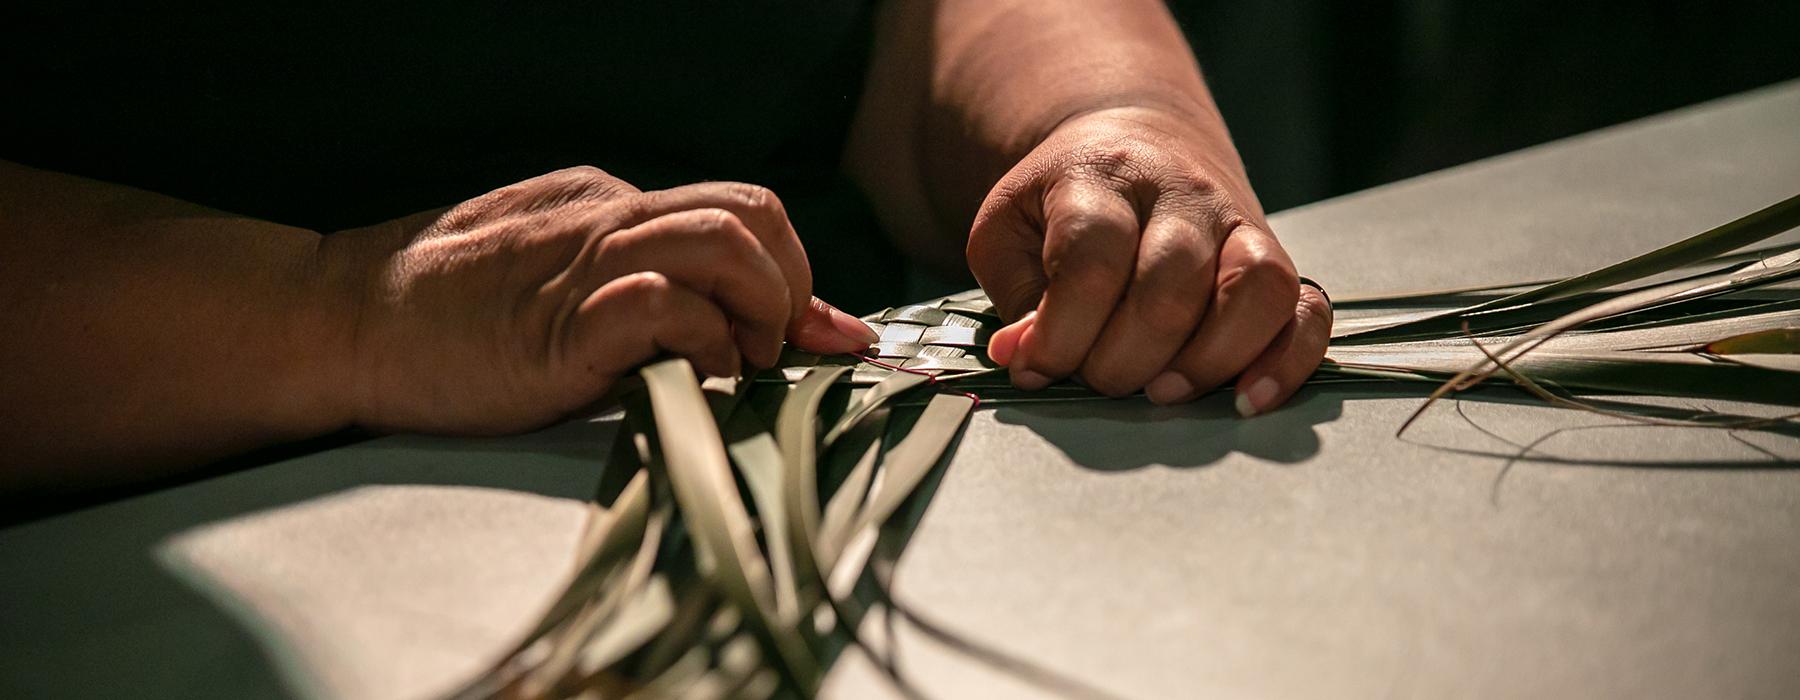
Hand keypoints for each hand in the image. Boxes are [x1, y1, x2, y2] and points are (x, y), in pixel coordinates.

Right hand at [320, 166, 877, 433]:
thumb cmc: (447, 316)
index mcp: (607, 203)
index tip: (820, 331)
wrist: (342, 322)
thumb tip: (731, 326)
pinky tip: (698, 379)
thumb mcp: (552, 273)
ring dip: (760, 309)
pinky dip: (703, 344)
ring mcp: (580, 266)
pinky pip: (661, 306)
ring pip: (721, 243)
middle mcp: (605, 218)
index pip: (738, 211)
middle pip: (751, 211)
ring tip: (744, 362)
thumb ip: (636, 283)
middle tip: (779, 347)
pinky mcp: (556, 326)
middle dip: (792, 284)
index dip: (794, 271)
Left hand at [968, 106, 1331, 413]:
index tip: (1038, 367)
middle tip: (1098, 378)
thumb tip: (1023, 358)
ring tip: (1163, 391)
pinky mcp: (1276, 257)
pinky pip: (1306, 309)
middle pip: (1171, 285)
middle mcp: (1180, 193)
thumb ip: (1015, 295)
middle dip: (1125, 359)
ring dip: (1208, 361)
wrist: (1136, 141)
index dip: (1061, 332)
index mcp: (1101, 177)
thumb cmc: (1063, 202)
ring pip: (1255, 287)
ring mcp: (1238, 222)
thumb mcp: (1010, 229)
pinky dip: (1287, 361)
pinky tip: (1247, 400)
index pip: (1090, 260)